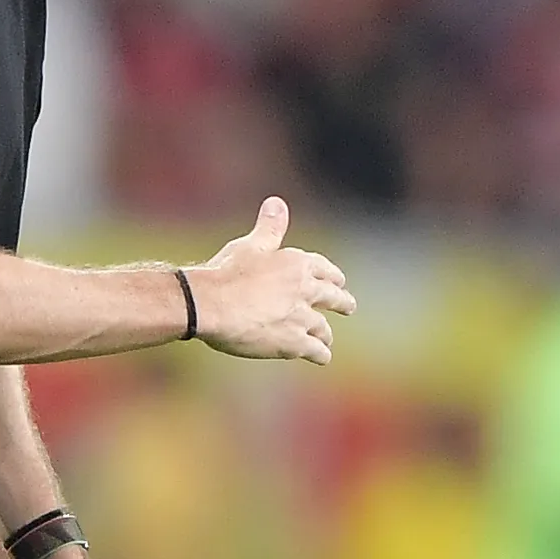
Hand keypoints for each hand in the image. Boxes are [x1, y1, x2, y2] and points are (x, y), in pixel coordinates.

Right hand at [190, 197, 354, 363]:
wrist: (210, 305)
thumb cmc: (226, 272)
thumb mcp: (250, 245)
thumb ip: (270, 227)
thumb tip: (277, 202)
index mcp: (297, 264)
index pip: (324, 270)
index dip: (333, 276)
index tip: (339, 281)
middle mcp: (306, 290)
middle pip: (334, 297)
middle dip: (343, 302)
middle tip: (349, 306)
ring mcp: (302, 318)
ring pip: (324, 328)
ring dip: (326, 334)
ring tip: (326, 339)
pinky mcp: (294, 342)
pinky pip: (316, 350)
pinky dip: (320, 354)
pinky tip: (321, 357)